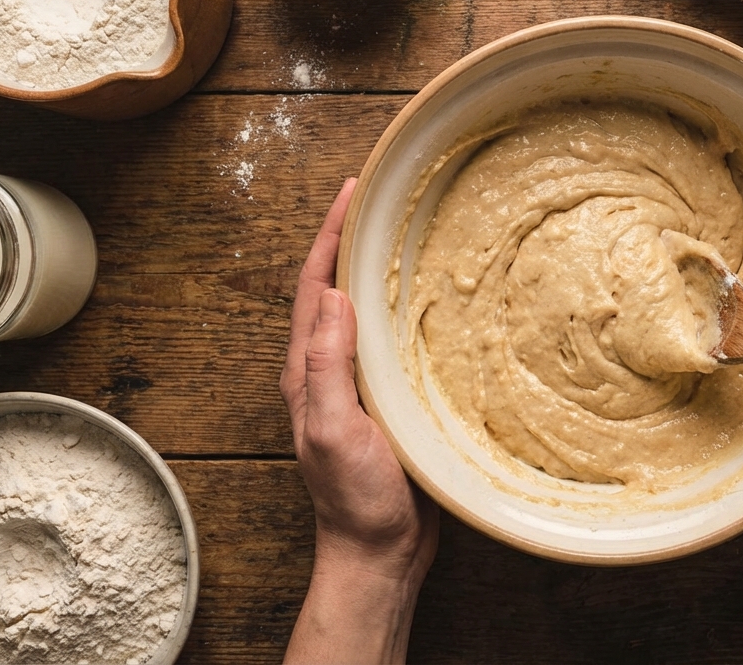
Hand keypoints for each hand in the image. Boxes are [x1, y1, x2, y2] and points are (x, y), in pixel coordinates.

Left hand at [280, 178, 437, 663]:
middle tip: (382, 198)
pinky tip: (434, 301)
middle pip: (337, 288)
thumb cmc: (355, 499)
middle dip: (351, 239)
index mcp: (308, 371)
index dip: (329, 235)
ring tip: (409, 233)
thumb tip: (335, 296)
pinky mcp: (392, 402)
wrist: (382, 552)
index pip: (315, 286)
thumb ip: (327, 367)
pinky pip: (395, 341)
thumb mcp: (334, 430)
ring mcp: (361, 386)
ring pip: (367, 312)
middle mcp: (330, 371)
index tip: (351, 191)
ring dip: (379, 269)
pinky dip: (407, 308)